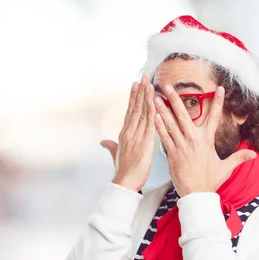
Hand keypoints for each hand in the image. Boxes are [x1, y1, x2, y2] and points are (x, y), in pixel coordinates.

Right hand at [101, 76, 155, 191]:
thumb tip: (103, 142)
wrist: (125, 182)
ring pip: (142, 113)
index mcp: (124, 134)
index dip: (133, 98)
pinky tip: (155, 101)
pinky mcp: (144, 142)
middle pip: (135, 108)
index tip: (136, 85)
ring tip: (149, 84)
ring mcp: (136, 136)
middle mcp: (128, 132)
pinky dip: (152, 111)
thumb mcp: (116, 155)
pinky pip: (149, 124)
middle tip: (143, 77)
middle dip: (139, 92)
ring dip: (146, 97)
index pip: (129, 112)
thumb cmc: (123, 170)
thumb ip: (111, 146)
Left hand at [153, 85, 255, 196]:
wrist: (197, 194)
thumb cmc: (209, 181)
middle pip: (184, 115)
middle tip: (168, 86)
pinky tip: (154, 116)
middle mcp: (194, 140)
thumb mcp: (226, 168)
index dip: (218, 102)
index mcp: (207, 140)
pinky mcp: (172, 153)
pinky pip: (164, 136)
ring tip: (156, 97)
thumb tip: (254, 154)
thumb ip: (239, 157)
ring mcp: (182, 146)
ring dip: (163, 109)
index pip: (214, 117)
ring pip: (171, 123)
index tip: (219, 88)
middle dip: (176, 99)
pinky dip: (159, 126)